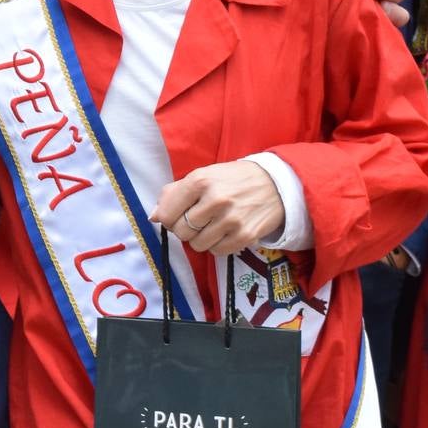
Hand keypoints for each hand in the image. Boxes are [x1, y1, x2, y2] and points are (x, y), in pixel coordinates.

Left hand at [152, 162, 285, 256]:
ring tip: (212, 225)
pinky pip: (217, 252)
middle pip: (181, 232)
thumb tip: (153, 216)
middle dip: (184, 229)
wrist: (274, 184)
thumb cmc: (232, 179)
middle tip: (196, 220)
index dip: (167, 218)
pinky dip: (217, 245)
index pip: (167, 213)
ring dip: (200, 238)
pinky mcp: (245, 236)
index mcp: (200, 181)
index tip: (175, 216)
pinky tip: (225, 231)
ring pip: (197, 245)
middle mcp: (215, 200)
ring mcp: (231, 219)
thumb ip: (174, 193)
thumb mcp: (202, 175)